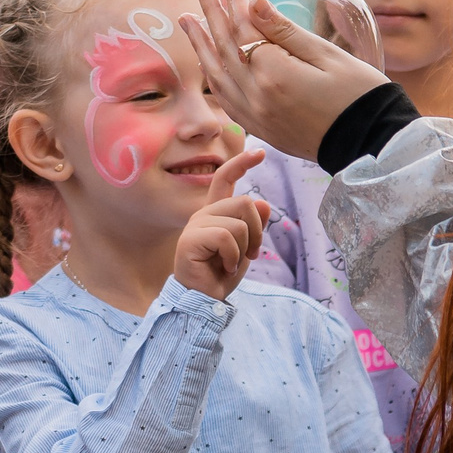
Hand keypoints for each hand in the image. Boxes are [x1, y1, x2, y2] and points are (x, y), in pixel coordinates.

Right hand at [171, 146, 269, 300]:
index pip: (225, 178)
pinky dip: (234, 256)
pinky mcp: (190, 240)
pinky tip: (224, 267)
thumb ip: (254, 225)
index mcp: (215, 213)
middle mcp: (202, 214)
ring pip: (239, 223)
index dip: (241, 162)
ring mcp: (195, 225)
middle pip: (245, 202)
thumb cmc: (222, 275)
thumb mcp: (247, 247)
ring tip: (232, 263)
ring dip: (245, 248)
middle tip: (250, 254)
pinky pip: (226, 237)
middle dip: (257, 231)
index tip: (260, 152)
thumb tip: (262, 202)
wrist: (205, 301)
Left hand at [181, 0, 391, 161]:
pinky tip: (207, 61)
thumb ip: (284, 31)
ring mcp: (255, 116)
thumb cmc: (359, 94)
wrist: (371, 145)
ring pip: (217, 74)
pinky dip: (213, 76)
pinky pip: (226, 100)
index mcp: (274, 74)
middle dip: (210, 12)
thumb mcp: (326, 55)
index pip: (244, 26)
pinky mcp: (261, 129)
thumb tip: (252, 2)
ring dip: (201, 44)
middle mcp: (256, 96)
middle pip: (225, 46)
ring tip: (187, 19)